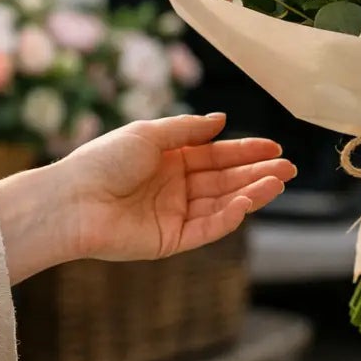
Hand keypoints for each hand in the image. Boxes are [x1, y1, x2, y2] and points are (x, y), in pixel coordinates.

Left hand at [0, 113, 295, 283]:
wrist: (72, 201)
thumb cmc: (103, 161)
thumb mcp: (149, 134)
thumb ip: (188, 129)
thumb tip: (222, 120)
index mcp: (169, 160)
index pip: (216, 155)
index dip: (246, 151)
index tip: (275, 147)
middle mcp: (175, 187)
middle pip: (225, 180)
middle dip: (257, 174)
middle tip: (289, 169)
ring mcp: (174, 215)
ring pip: (222, 204)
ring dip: (251, 193)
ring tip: (278, 183)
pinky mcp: (171, 241)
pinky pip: (206, 228)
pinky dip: (229, 217)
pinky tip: (247, 203)